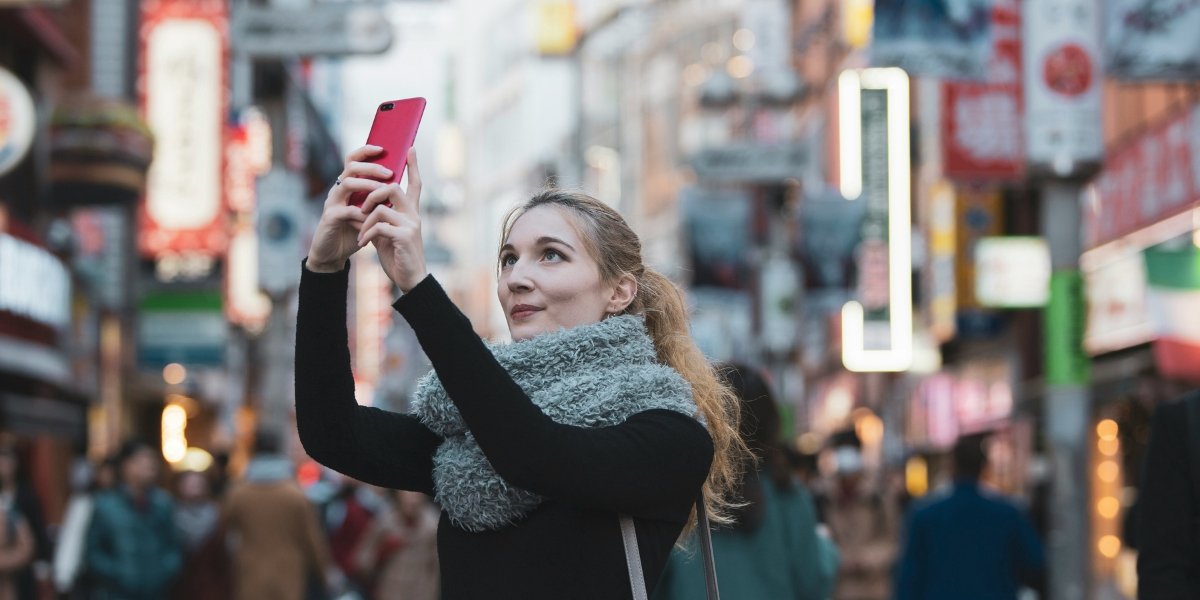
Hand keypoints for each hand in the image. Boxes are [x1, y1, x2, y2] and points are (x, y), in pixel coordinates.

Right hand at [305, 145, 394, 271]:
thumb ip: (378, 198)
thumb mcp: (369, 211)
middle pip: (351, 167)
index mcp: (348, 185)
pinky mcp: (329, 217)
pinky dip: (361, 213)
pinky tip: (372, 218)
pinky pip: (346, 210)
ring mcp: (332, 202)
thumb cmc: (353, 230)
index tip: (383, 148)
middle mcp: (338, 189)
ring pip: (347, 183)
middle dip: (372, 167)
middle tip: (389, 173)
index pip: (353, 159)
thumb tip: (399, 184)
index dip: (366, 150)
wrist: (334, 252)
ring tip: (382, 192)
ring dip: (367, 186)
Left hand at [358, 148, 426, 291]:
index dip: (413, 166)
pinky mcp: (404, 237)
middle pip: (393, 187)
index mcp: (411, 212)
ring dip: (365, 219)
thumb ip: (382, 217)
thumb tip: (368, 206)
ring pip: (381, 207)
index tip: (411, 148)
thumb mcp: (387, 233)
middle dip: (373, 192)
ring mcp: (410, 225)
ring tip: (361, 232)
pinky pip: (379, 226)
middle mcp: (414, 215)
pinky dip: (366, 233)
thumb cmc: (398, 256)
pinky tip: (363, 243)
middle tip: (361, 208)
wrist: (410, 279)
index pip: (415, 184)